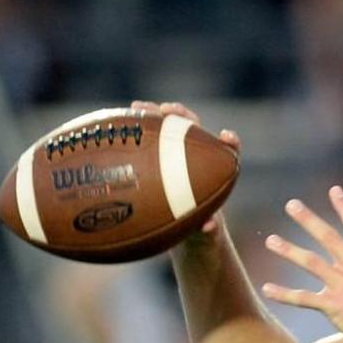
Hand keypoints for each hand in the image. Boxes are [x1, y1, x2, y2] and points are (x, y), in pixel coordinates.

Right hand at [129, 100, 240, 237]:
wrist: (187, 234)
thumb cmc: (202, 233)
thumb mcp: (207, 235)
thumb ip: (211, 230)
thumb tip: (208, 227)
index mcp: (215, 174)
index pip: (228, 152)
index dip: (229, 142)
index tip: (226, 136)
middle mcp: (197, 159)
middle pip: (194, 130)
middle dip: (183, 116)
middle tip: (168, 110)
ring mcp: (176, 157)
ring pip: (168, 131)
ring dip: (155, 116)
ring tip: (137, 107)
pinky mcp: (157, 160)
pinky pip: (146, 145)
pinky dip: (134, 136)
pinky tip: (114, 127)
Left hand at [261, 186, 342, 342]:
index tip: (334, 190)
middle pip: (329, 237)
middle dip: (308, 219)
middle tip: (292, 205)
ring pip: (311, 262)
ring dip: (289, 250)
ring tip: (271, 240)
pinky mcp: (335, 306)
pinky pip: (304, 297)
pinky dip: (284, 293)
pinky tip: (268, 288)